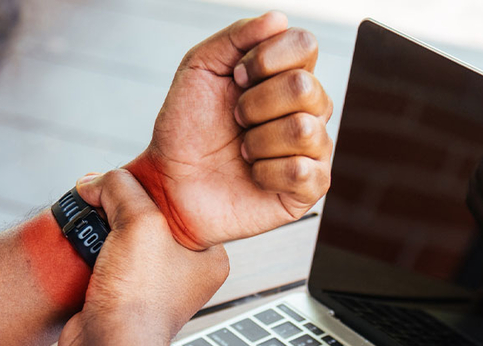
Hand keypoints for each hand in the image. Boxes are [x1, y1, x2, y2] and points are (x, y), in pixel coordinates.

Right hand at [58, 169, 228, 345]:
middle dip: (121, 206)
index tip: (126, 177)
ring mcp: (153, 286)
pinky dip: (92, 249)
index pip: (181, 204)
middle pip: (150, 218)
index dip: (150, 185)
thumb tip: (97, 181)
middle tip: (101, 196)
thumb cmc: (138, 297)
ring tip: (90, 219)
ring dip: (103, 227)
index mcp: (209, 256)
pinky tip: (81, 242)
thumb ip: (122, 187)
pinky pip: (106, 258)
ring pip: (125, 237)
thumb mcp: (139, 222)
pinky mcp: (122, 296)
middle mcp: (185, 272)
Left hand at [127, 12, 333, 249]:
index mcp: (286, 75)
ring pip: (303, 129)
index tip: (235, 78)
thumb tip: (279, 19)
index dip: (266, 58)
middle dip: (255, 103)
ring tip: (241, 150)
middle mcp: (307, 109)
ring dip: (258, 141)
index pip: (305, 44)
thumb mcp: (200, 68)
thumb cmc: (186, 127)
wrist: (170, 182)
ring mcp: (312, 149)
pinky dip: (265, 173)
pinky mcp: (308, 189)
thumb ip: (236, 36)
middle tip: (235, 119)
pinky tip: (253, 176)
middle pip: (305, 87)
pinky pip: (302, 171)